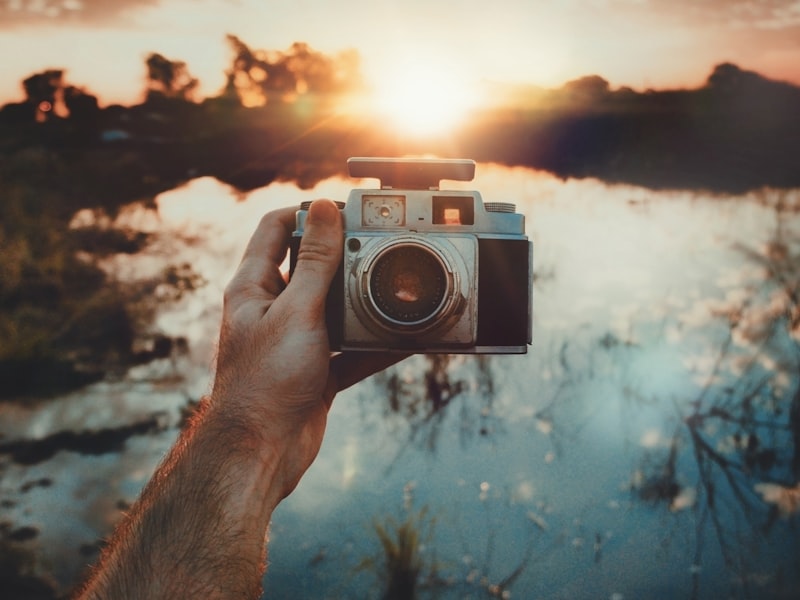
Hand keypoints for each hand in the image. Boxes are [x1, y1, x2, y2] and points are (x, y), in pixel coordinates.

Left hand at [211, 199, 402, 499]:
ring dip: (365, 302)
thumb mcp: (297, 312)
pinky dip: (375, 344)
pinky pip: (350, 348)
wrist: (262, 454)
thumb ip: (315, 261)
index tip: (347, 209)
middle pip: (312, 266)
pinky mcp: (315, 370)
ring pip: (335, 309)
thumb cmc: (265, 383)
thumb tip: (323, 207)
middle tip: (382, 246)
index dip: (309, 212)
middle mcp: (271, 310)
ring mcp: (294, 341)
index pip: (276, 227)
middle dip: (346, 257)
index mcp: (254, 287)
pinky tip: (404, 338)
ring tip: (398, 289)